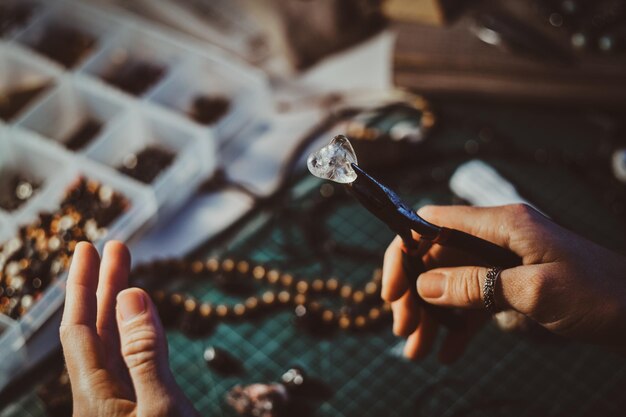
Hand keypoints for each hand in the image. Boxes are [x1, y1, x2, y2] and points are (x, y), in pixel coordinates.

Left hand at [60, 241, 200, 416]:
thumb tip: (131, 296)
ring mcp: (122, 404)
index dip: (82, 285)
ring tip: (128, 273)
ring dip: (121, 305)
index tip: (88, 249)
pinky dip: (138, 330)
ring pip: (116, 344)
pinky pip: (133, 358)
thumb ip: (145, 354)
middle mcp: (102, 396)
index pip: (80, 328)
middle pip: (97, 330)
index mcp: (95, 396)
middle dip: (104, 285)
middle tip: (116, 247)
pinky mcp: (142, 409)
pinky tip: (143, 320)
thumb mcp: (160, 408)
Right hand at [382, 204, 625, 362]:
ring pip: (448, 281)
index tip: (391, 291)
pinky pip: (471, 300)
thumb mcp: (534, 291)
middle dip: (414, 293)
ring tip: (417, 351)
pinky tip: (447, 352)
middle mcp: (494, 237)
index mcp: (499, 223)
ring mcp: (500, 261)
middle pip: (434, 256)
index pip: (430, 223)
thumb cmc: (599, 294)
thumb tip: (424, 286)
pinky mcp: (508, 284)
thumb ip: (476, 285)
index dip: (403, 252)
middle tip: (405, 331)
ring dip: (430, 314)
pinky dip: (456, 325)